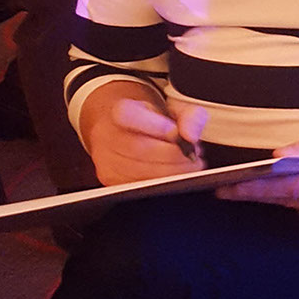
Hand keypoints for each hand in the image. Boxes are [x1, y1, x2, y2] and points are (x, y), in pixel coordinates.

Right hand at [84, 94, 210, 185]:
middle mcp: (107, 134)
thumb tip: (190, 135)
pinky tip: (174, 176)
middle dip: (173, 156)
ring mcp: (106, 159)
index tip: (177, 133)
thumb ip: (190, 116)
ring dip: (170, 172)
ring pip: (139, 171)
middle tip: (193, 157)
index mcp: (122, 111)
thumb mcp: (177, 111)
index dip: (157, 126)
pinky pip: (138, 187)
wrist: (129, 132)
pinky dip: (161, 185)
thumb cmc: (155, 123)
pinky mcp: (109, 179)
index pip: (131, 116)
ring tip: (187, 167)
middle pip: (139, 149)